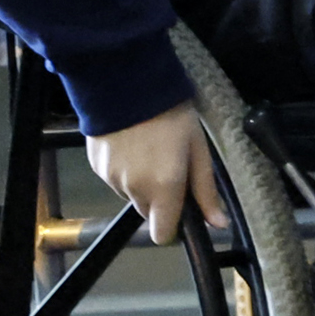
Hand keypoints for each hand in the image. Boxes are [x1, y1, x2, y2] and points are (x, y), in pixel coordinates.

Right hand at [83, 103, 228, 244]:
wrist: (126, 81)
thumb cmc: (170, 112)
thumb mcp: (197, 147)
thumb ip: (205, 189)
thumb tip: (218, 223)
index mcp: (164, 187)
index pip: (162, 234)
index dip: (172, 225)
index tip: (180, 206)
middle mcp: (134, 189)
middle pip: (148, 211)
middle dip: (159, 197)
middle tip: (168, 164)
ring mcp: (111, 179)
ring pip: (130, 194)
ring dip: (140, 182)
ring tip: (148, 148)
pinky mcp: (96, 166)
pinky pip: (114, 179)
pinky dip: (123, 169)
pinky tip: (130, 143)